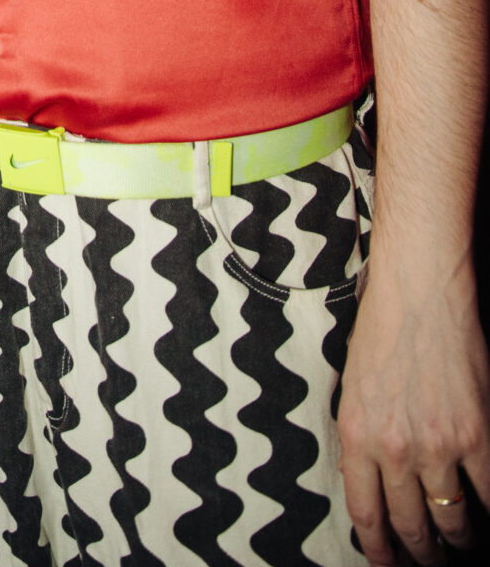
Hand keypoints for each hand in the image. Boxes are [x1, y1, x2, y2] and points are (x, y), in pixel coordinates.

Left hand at [337, 251, 489, 560]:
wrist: (419, 291)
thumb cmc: (383, 331)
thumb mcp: (354, 389)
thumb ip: (364, 440)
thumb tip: (375, 486)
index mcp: (357, 435)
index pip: (367, 515)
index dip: (380, 551)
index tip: (388, 566)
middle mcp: (394, 448)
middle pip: (410, 526)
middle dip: (422, 553)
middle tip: (429, 561)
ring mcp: (438, 445)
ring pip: (451, 519)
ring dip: (457, 539)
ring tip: (460, 543)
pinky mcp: (476, 434)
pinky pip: (487, 494)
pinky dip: (488, 511)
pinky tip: (486, 515)